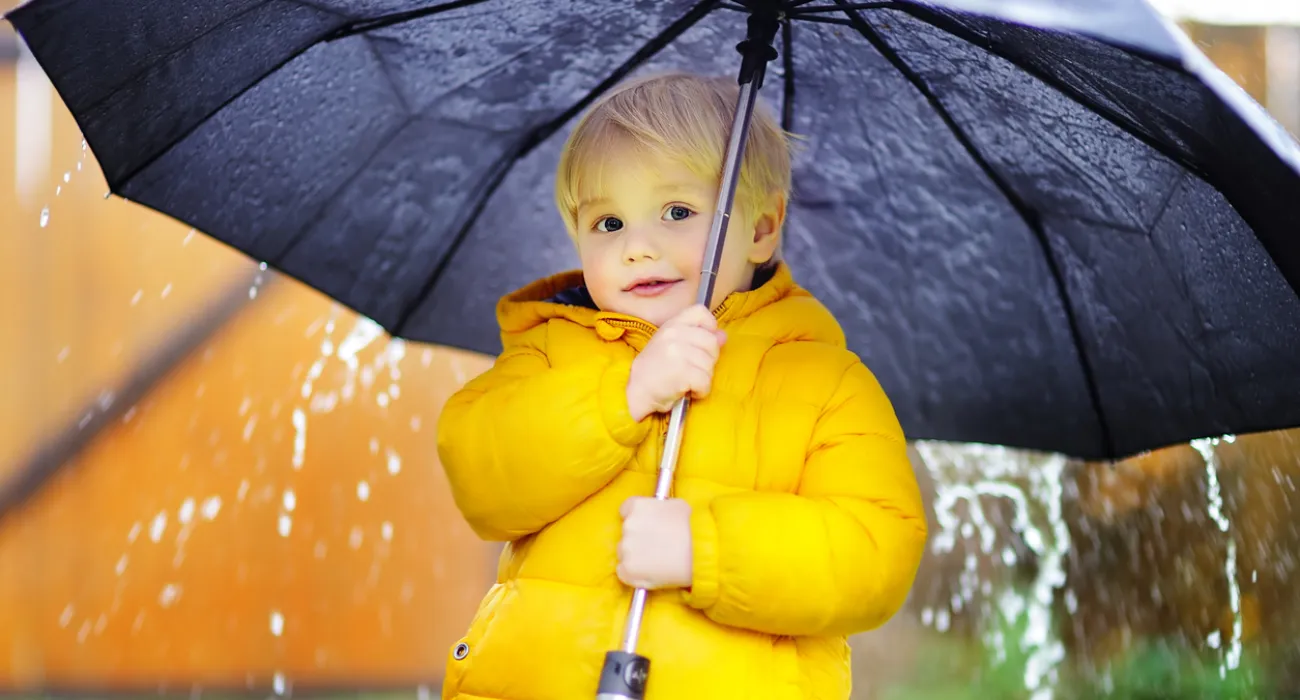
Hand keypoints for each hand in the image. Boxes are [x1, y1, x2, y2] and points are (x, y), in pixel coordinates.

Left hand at [616, 497, 692, 589]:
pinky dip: (633, 574)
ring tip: (658, 560)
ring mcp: (626, 548)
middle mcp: (628, 525)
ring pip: (624, 553)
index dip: (638, 519)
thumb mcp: (676, 505)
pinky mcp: (628, 569)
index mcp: (637, 506)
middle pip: (626, 533)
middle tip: (657, 546)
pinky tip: (651, 572)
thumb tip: (655, 515)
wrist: (701, 551)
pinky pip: (623, 572)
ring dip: (636, 556)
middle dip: (638, 539)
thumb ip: (657, 508)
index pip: (625, 511)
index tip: (647, 526)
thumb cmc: (694, 527)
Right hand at [626, 305, 726, 421]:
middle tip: (693, 369)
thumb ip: (697, 338)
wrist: (635, 392)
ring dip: (703, 378)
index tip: (703, 343)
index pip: (700, 312)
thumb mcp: (672, 346)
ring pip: (710, 364)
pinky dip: (701, 391)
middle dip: (708, 359)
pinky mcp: (681, 371)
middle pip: (711, 341)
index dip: (709, 327)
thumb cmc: (655, 370)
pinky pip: (705, 381)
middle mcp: (674, 334)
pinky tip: (689, 391)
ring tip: (688, 382)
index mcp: (671, 325)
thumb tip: (723, 335)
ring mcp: (677, 352)